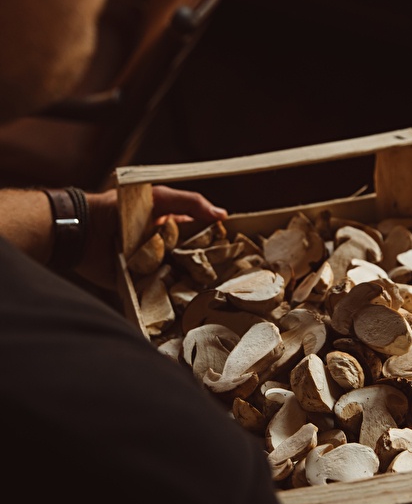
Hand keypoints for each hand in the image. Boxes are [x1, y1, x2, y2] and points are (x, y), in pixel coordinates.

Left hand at [77, 185, 226, 288]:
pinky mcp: (140, 287)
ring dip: (193, 288)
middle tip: (228, 279)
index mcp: (171, 229)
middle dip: (208, 271)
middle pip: (193, 263)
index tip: (235, 254)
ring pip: (180, 281)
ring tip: (214, 296)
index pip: (201, 238)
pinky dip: (171, 300)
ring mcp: (153, 270)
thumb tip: (223, 215)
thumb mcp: (159, 197)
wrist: (84, 232)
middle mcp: (165, 250)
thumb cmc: (121, 209)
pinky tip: (189, 305)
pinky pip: (160, 295)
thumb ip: (190, 203)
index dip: (217, 245)